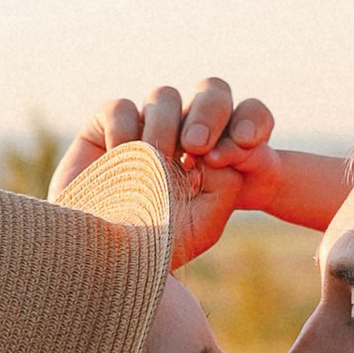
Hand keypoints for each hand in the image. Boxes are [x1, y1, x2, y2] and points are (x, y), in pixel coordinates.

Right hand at [52, 78, 276, 263]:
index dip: (252, 122)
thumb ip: (226, 184)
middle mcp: (186, 133)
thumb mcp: (204, 223)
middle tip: (197, 145)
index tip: (246, 144)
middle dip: (209, 112)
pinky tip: (121, 158)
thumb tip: (220, 147)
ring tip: (156, 160)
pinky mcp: (106, 127)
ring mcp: (146, 126)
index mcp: (219, 152)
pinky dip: (124, 129)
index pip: (248, 116)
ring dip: (166, 125)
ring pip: (165, 97)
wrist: (101, 260)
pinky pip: (120, 108)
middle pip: (211, 92)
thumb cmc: (155, 246)